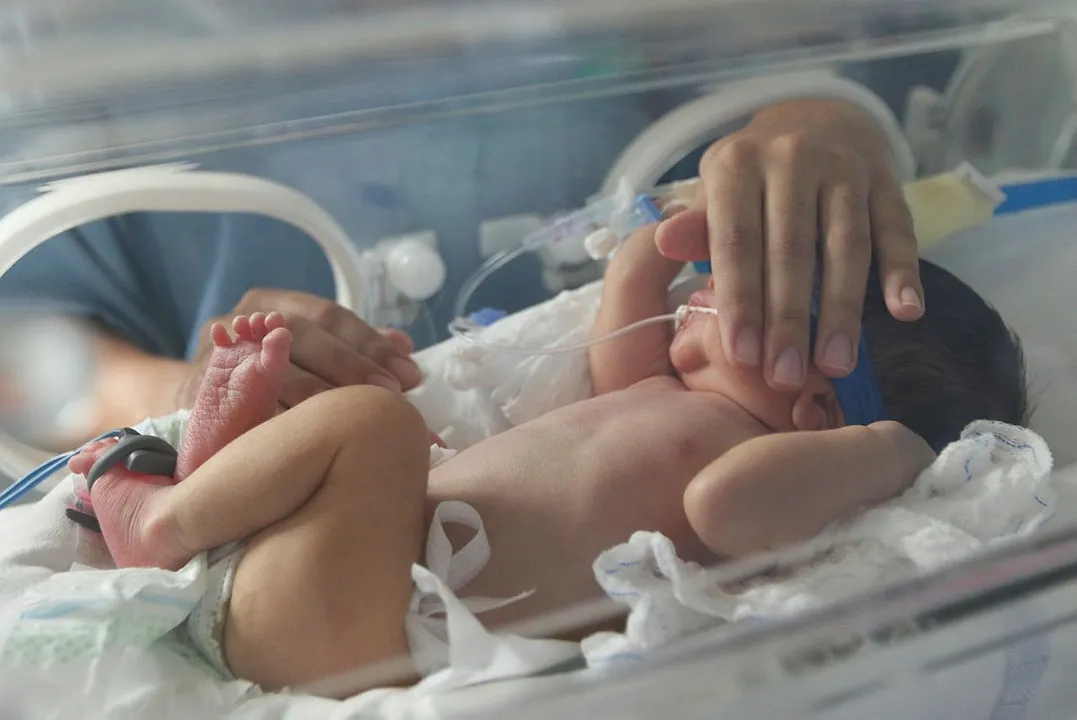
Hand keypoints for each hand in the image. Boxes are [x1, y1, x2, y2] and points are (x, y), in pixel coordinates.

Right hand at [178, 289, 422, 410]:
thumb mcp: (311, 352)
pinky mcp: (198, 395)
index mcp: (276, 303)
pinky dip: (277, 425)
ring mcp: (216, 356)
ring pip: (271, 371)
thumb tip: (404, 347)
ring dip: (319, 398)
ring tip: (355, 419)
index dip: (370, 343)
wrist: (198, 401)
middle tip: (389, 396)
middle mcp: (244, 320)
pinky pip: (241, 407)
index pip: (328, 316)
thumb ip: (355, 348)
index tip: (409, 375)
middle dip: (350, 367)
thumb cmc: (268, 377)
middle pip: (301, 336)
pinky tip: (308, 441)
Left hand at [655, 99, 923, 389]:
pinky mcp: (887, 179)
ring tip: (836, 365)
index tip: (741, 356)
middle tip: (785, 377)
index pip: (736, 241)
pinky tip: (906, 312)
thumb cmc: (752, 178)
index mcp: (736, 166)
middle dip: (788, 319)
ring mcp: (844, 168)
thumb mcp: (715, 192)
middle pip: (792, 251)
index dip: (740, 300)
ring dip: (843, 310)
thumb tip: (662, 243)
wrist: (814, 120)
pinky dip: (903, 270)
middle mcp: (791, 160)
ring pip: (846, 246)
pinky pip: (897, 228)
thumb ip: (697, 225)